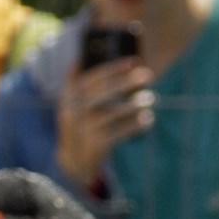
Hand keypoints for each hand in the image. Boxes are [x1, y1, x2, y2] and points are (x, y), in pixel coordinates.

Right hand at [55, 54, 156, 186]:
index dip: (112, 69)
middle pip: (102, 93)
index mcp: (68, 98)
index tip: (133, 61)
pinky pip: (120, 131)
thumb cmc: (81, 122)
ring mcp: (84, 129)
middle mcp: (73, 113)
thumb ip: (80, 83)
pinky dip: (135, 124)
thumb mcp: (74, 102)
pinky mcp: (96, 144)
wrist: (74, 159)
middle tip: (148, 75)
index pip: (89, 78)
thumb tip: (96, 58)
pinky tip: (147, 118)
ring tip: (149, 98)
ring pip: (113, 112)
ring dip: (134, 103)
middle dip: (126, 82)